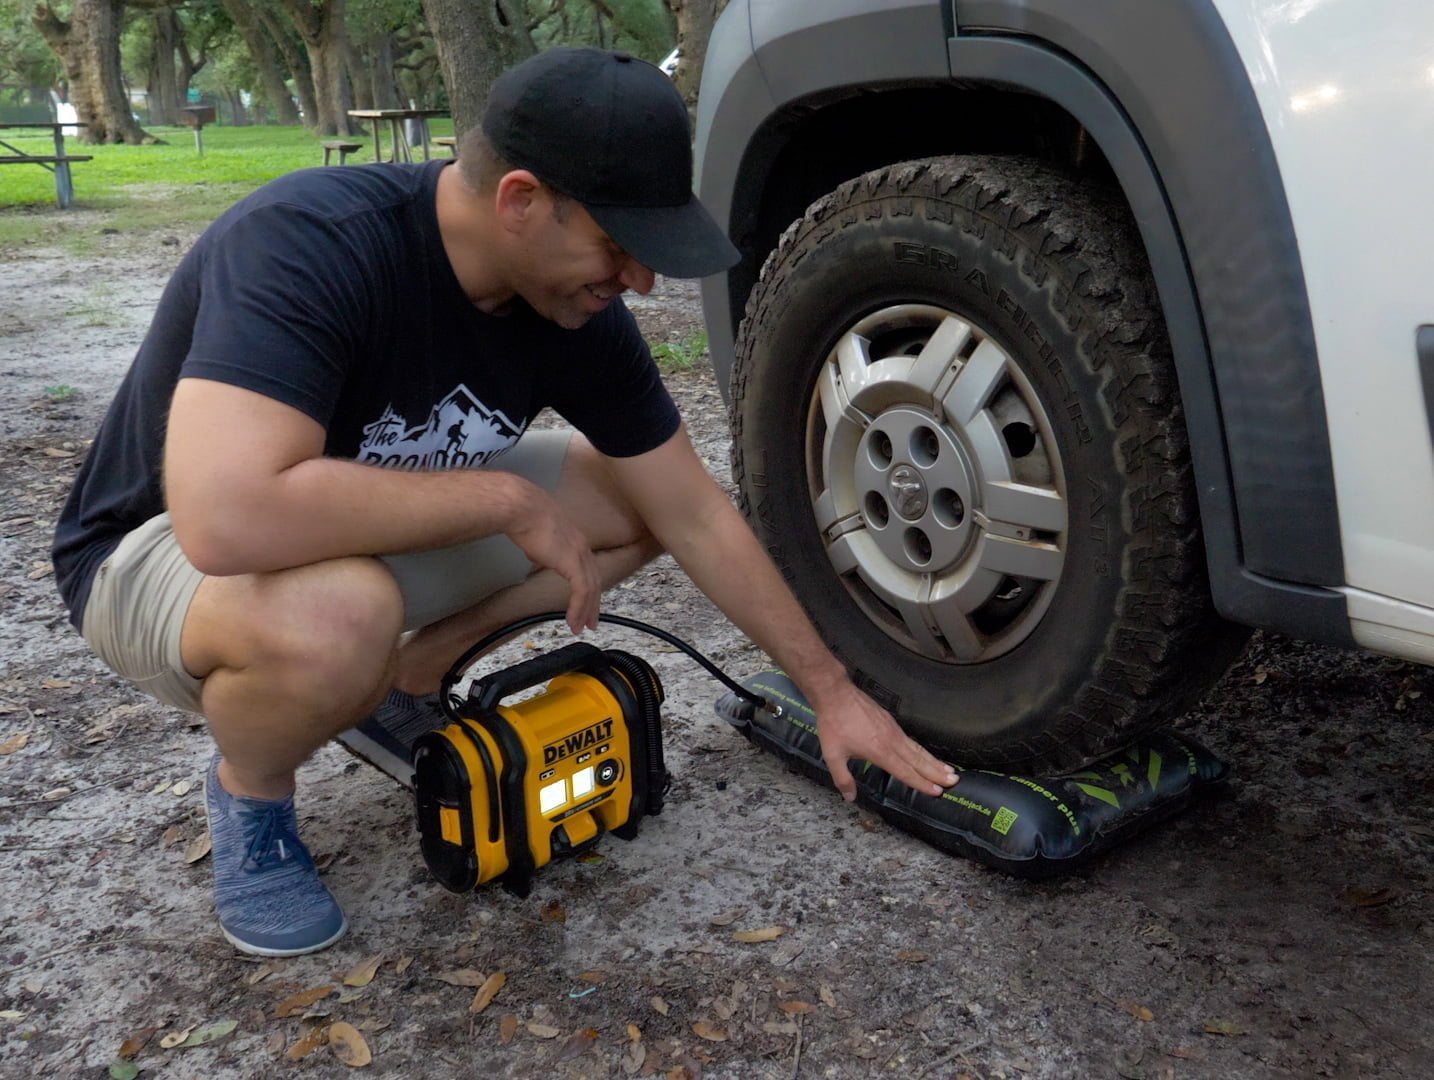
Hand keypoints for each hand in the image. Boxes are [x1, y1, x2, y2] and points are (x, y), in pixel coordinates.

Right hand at [505, 487, 600, 633]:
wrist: (521, 508)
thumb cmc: (523, 516)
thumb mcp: (537, 537)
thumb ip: (543, 549)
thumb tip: (538, 556)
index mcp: (575, 539)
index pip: (587, 568)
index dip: (588, 587)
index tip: (585, 602)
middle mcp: (582, 546)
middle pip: (594, 580)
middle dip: (592, 604)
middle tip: (590, 622)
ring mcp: (580, 554)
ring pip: (590, 589)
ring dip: (586, 611)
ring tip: (580, 627)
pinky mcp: (573, 562)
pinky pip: (581, 591)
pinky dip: (578, 608)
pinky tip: (573, 620)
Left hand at [811, 683, 957, 801]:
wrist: (836, 694)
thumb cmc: (834, 724)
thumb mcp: (832, 755)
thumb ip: (843, 778)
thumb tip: (850, 798)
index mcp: (880, 752)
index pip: (905, 771)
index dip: (922, 783)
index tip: (937, 791)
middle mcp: (891, 741)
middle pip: (918, 760)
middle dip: (937, 772)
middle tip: (953, 781)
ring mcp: (893, 730)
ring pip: (917, 749)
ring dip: (934, 761)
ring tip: (949, 769)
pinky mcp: (891, 721)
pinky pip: (911, 740)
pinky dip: (922, 749)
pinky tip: (925, 754)